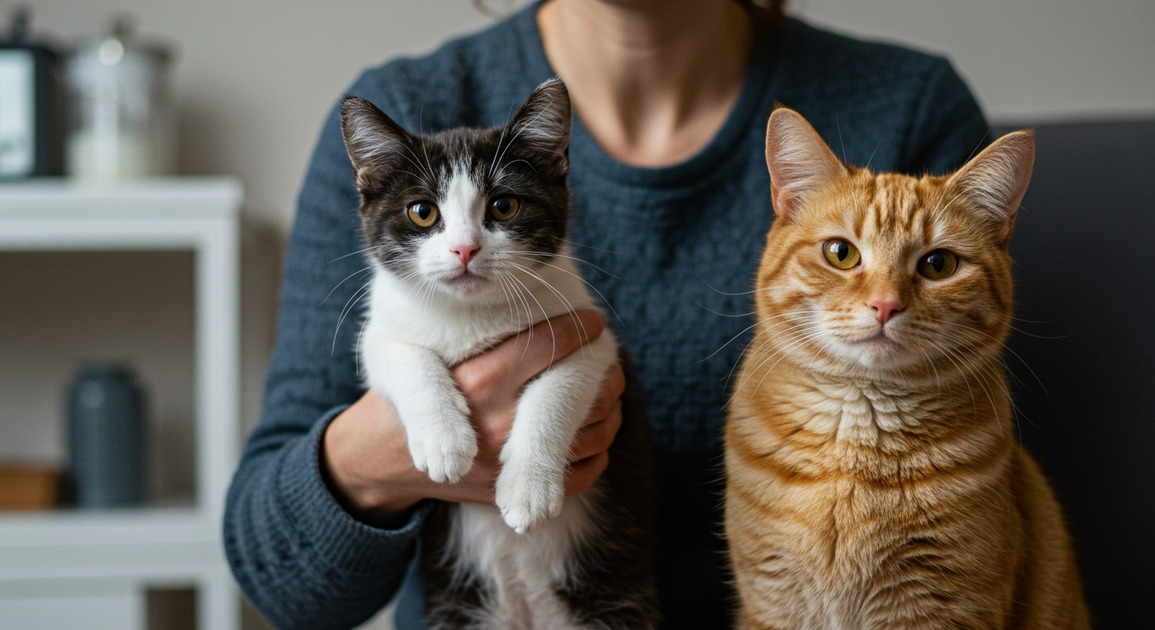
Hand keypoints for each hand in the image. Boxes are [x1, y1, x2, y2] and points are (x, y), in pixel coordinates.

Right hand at [321, 310, 623, 527]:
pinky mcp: (516, 491)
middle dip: (604, 373)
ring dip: (607, 410)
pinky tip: (591, 428)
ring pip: (590, 434)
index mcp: (478, 379)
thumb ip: (464, 322)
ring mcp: (508, 464)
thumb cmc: (406, 389)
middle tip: (609, 356)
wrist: (383, 458)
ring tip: (606, 388)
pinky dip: (596, 450)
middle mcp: (496, 423)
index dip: (579, 329)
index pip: (548, 345)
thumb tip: (517, 286)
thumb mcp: (419, 346)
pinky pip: (580, 473)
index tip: (594, 319)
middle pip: (582, 395)